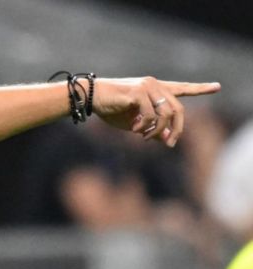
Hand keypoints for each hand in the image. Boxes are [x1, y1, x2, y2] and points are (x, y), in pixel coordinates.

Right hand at [92, 77, 219, 146]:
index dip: (200, 89)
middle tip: (169, 144)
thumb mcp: (135, 124)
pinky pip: (151, 115)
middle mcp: (155, 85)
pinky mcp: (138, 92)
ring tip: (144, 137)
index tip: (217, 87)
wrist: (91, 98)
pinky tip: (134, 130)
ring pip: (166, 113)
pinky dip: (144, 127)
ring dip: (157, 130)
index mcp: (156, 89)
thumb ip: (153, 129)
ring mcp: (147, 86)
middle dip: (177, 129)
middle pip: (178, 109)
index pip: (182, 89)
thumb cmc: (111, 110)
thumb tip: (169, 139)